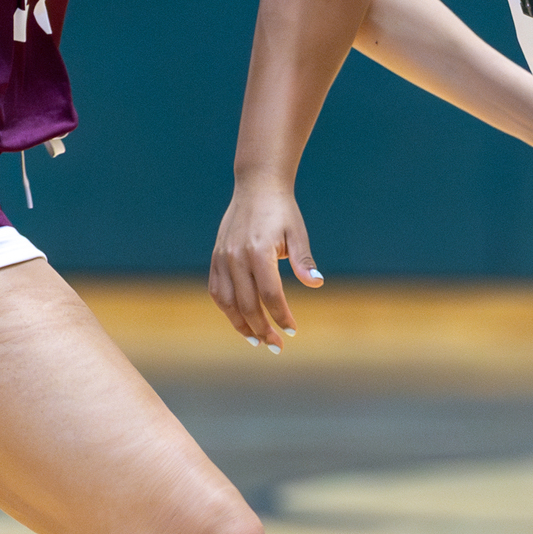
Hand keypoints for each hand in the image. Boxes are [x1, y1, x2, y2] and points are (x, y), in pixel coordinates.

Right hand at [209, 183, 322, 351]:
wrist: (256, 187)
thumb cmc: (282, 212)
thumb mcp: (298, 234)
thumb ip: (304, 262)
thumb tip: (316, 284)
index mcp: (259, 251)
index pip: (270, 294)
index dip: (281, 315)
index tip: (292, 330)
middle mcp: (236, 257)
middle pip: (247, 304)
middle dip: (262, 329)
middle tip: (277, 346)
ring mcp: (222, 257)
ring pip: (227, 302)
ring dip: (241, 325)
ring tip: (256, 340)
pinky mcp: (215, 257)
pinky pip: (217, 290)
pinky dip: (227, 309)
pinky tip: (241, 320)